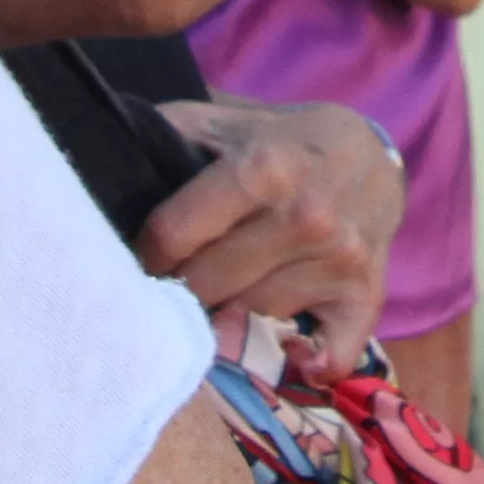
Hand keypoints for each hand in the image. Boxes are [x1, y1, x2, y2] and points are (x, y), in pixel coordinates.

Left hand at [138, 99, 405, 366]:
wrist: (373, 153)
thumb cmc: (283, 140)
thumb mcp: (225, 120)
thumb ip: (169, 135)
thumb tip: (110, 157)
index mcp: (262, 167)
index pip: (172, 236)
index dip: (145, 254)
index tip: (143, 260)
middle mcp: (304, 216)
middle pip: (205, 285)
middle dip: (181, 287)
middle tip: (175, 282)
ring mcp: (338, 259)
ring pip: (249, 315)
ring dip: (230, 310)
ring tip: (228, 287)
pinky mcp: (365, 293)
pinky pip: (330, 352)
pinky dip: (310, 363)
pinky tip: (296, 355)